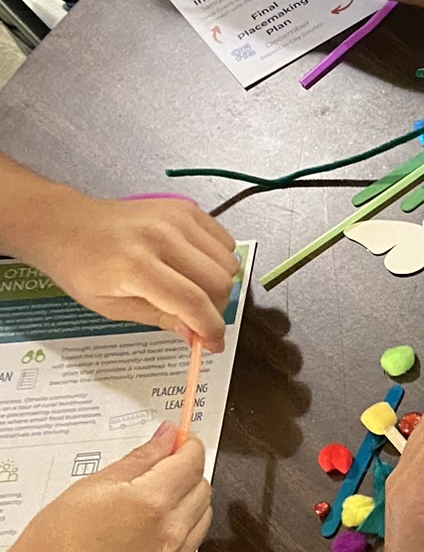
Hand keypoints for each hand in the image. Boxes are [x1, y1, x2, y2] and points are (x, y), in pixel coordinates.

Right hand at [0, 424, 210, 551]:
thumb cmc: (55, 542)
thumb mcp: (92, 486)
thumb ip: (139, 458)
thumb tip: (167, 436)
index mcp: (150, 502)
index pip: (191, 463)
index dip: (188, 447)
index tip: (181, 442)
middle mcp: (169, 532)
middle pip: (202, 488)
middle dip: (187, 474)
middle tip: (161, 471)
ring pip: (202, 517)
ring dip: (187, 503)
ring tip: (152, 504)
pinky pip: (190, 546)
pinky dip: (180, 532)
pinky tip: (150, 533)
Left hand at [12, 190, 236, 351]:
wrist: (66, 225)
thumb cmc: (81, 267)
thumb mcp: (112, 307)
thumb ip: (160, 318)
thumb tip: (197, 335)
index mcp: (135, 266)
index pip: (192, 302)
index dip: (210, 328)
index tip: (214, 343)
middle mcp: (161, 237)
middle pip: (218, 282)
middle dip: (216, 308)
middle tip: (200, 318)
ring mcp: (176, 218)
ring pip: (229, 262)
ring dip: (219, 284)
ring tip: (195, 289)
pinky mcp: (186, 208)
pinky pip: (226, 241)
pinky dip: (219, 260)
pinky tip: (196, 267)